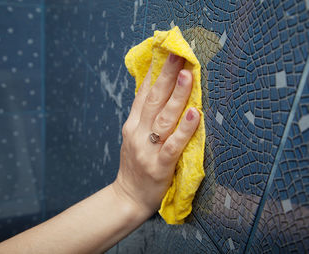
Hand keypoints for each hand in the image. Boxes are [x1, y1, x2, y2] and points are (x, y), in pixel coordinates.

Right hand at [113, 53, 200, 215]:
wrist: (128, 197)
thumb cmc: (135, 166)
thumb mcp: (134, 137)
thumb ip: (143, 116)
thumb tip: (155, 91)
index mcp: (132, 125)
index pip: (144, 94)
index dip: (156, 74)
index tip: (167, 54)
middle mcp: (138, 134)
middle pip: (153, 100)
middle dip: (167, 76)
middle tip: (179, 56)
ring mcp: (148, 150)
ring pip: (164, 118)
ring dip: (177, 96)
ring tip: (188, 76)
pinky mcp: (159, 166)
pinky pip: (173, 145)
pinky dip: (184, 129)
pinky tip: (195, 115)